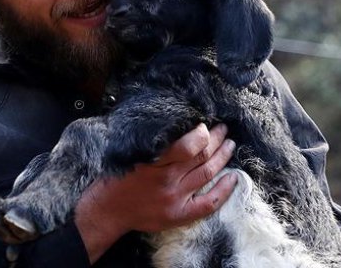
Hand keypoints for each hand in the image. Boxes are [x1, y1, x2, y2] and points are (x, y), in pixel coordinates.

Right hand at [74, 123, 236, 262]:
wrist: (107, 210)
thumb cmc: (116, 178)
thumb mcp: (130, 154)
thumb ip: (154, 144)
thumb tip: (180, 127)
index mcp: (153, 163)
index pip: (187, 146)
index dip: (201, 133)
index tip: (204, 125)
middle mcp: (166, 180)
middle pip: (201, 156)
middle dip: (216, 139)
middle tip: (222, 129)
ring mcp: (175, 199)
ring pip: (207, 173)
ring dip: (222, 156)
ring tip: (229, 145)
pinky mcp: (179, 214)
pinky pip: (209, 203)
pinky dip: (224, 189)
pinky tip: (233, 177)